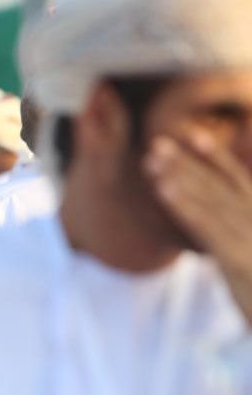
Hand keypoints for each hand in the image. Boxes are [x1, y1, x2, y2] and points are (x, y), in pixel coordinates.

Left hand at [144, 130, 251, 324]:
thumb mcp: (248, 257)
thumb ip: (234, 232)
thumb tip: (217, 213)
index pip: (237, 179)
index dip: (215, 156)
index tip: (191, 134)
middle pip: (218, 186)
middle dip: (186, 162)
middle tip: (156, 143)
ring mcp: (251, 239)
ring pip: (210, 202)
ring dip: (180, 178)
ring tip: (152, 162)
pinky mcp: (240, 261)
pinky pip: (208, 228)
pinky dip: (185, 206)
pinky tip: (164, 191)